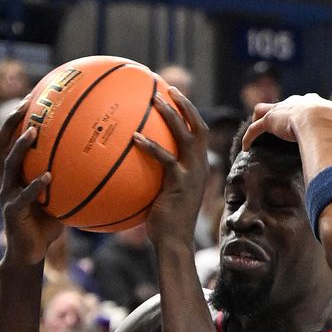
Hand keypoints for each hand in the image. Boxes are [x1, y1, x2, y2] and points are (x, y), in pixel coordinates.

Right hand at [0, 101, 63, 265]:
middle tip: (25, 104)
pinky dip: (35, 185)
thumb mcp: (60, 197)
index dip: (16, 117)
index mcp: (13, 173)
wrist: (29, 252)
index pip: (9, 138)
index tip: (31, 96)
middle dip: (11, 121)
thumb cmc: (47, 224)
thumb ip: (71, 180)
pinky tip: (48, 177)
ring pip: (8, 164)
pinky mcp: (12, 212)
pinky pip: (23, 195)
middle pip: (0, 143)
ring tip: (32, 133)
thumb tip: (101, 165)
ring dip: (20, 147)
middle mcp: (6, 179)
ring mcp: (7, 195)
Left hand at [131, 87, 208, 250]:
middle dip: (186, 105)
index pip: (200, 133)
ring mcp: (191, 175)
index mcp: (199, 167)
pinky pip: (165, 159)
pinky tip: (134, 137)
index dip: (190, 113)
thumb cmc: (165, 223)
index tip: (176, 96)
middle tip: (168, 89)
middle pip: (199, 127)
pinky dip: (150, 146)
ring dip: (171, 116)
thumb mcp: (164, 195)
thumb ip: (156, 177)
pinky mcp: (179, 184)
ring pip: (185, 136)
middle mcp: (200, 167)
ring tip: (155, 100)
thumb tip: (132, 163)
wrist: (174, 243)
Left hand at [241, 93, 331, 150]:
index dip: (301, 111)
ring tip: (257, 132)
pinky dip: (249, 138)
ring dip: (260, 120)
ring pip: (263, 112)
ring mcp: (280, 111)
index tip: (300, 121)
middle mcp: (293, 102)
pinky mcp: (270, 121)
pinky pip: (255, 129)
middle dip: (279, 114)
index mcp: (311, 101)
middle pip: (283, 105)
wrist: (319, 122)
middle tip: (278, 127)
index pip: (303, 103)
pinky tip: (245, 148)